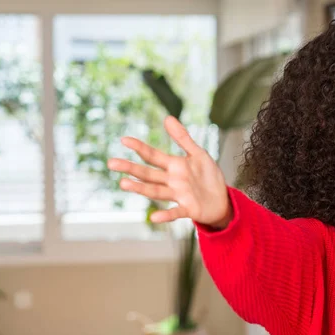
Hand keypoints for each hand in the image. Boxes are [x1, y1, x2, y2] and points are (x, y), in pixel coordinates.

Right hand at [107, 116, 232, 228]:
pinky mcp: (189, 209)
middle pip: (148, 174)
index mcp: (174, 166)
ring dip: (141, 188)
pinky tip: (153, 217)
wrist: (222, 200)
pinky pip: (175, 212)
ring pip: (156, 191)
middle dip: (131, 168)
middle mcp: (172, 181)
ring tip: (123, 184)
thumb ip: (183, 138)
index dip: (140, 147)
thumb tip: (167, 117)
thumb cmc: (208, 176)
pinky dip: (165, 215)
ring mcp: (179, 195)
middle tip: (111, 163)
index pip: (153, 156)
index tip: (124, 140)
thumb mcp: (198, 154)